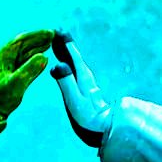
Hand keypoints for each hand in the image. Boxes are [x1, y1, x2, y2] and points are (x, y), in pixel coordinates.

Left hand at [0, 29, 53, 115]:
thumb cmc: (0, 99)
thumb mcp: (16, 84)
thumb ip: (29, 70)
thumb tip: (43, 56)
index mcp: (0, 58)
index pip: (19, 42)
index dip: (35, 36)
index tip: (49, 33)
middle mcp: (3, 60)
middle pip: (22, 46)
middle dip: (37, 39)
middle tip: (53, 35)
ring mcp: (6, 68)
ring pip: (23, 54)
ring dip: (37, 47)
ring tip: (50, 42)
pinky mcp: (10, 77)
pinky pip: (23, 63)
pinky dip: (34, 58)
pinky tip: (42, 57)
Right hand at [49, 31, 111, 147]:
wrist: (104, 130)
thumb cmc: (89, 118)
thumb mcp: (75, 101)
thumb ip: (67, 83)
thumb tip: (58, 64)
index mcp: (82, 77)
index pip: (73, 56)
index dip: (65, 44)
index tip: (57, 31)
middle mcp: (86, 78)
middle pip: (74, 57)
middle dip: (66, 45)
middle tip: (57, 32)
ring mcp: (87, 85)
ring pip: (76, 64)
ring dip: (67, 53)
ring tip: (59, 44)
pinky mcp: (87, 91)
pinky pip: (76, 72)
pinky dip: (70, 64)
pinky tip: (67, 65)